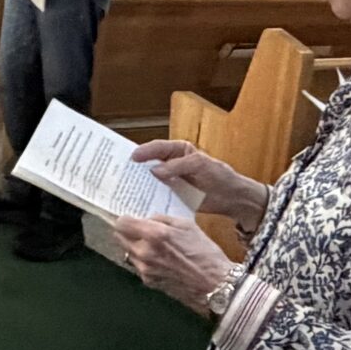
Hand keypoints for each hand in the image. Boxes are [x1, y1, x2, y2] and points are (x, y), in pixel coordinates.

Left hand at [113, 213, 234, 311]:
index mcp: (154, 235)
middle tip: (140, 229)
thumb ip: (162, 220)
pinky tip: (160, 260)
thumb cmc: (205, 252)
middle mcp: (144, 253)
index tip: (132, 218)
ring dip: (135, 247)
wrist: (214, 284)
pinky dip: (144, 261)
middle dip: (128, 232)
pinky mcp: (149, 282)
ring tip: (153, 245)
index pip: (121, 224)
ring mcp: (144, 269)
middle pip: (119, 238)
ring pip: (128, 252)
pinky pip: (138, 266)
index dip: (126, 219)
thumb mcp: (186, 225)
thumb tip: (146, 220)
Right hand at [130, 140, 264, 223]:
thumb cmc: (219, 175)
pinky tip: (138, 201)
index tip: (132, 157)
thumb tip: (155, 170)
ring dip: (139, 183)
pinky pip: (157, 194)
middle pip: (149, 163)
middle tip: (119, 171)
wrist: (231, 197)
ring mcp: (170, 180)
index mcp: (178, 150)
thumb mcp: (200, 166)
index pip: (157, 147)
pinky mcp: (172, 194)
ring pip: (150, 179)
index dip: (144, 151)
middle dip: (135, 167)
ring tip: (123, 187)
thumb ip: (178, 166)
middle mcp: (171, 163)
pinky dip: (148, 196)